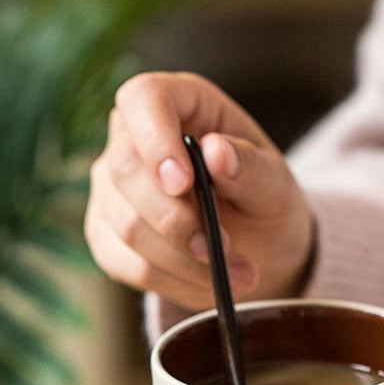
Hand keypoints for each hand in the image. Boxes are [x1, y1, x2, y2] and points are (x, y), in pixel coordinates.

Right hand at [84, 71, 314, 311]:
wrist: (257, 248)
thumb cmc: (265, 202)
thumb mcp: (276, 185)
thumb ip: (251, 168)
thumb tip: (216, 153)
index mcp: (180, 104)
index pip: (142, 99)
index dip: (155, 139)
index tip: (183, 182)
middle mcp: (133, 139)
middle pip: (125, 170)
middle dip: (176, 220)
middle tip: (226, 248)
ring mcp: (112, 189)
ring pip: (127, 225)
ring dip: (183, 260)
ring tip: (235, 274)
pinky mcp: (106, 235)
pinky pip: (125, 264)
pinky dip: (171, 281)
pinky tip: (206, 285)